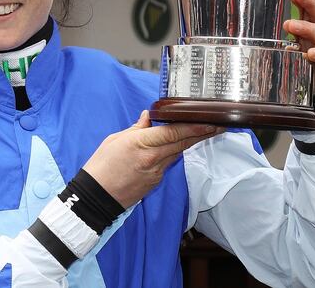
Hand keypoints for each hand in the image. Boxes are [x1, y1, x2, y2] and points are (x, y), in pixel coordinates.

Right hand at [83, 111, 223, 208]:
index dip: (194, 127)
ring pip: (178, 153)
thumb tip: (148, 117)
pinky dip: (174, 153)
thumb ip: (136, 129)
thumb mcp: (114, 140)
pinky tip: (178, 146)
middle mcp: (153, 159)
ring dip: (191, 142)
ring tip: (205, 131)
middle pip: (183, 143)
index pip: (173, 133)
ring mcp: (156, 172)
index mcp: (141, 144)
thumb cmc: (100, 167)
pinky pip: (168, 163)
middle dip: (203, 133)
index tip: (210, 121)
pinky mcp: (155, 182)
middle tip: (219, 125)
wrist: (95, 198)